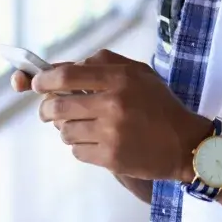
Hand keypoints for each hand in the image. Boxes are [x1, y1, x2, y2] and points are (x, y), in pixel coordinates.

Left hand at [32, 49, 210, 181]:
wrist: (185, 144)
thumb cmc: (159, 105)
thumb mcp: (138, 73)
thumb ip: (103, 63)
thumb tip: (63, 67)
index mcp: (120, 79)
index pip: (67, 75)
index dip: (44, 80)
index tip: (37, 83)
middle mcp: (114, 104)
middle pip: (58, 105)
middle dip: (46, 109)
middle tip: (49, 111)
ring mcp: (111, 133)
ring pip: (65, 131)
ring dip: (67, 129)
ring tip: (84, 127)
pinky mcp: (111, 157)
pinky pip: (76, 151)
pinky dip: (80, 147)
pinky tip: (97, 143)